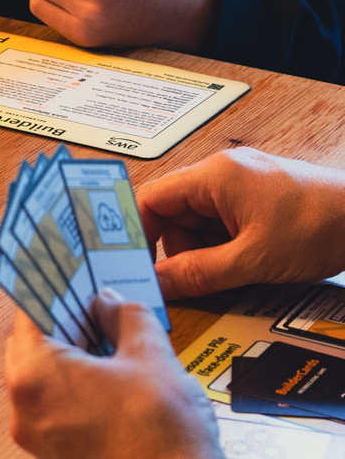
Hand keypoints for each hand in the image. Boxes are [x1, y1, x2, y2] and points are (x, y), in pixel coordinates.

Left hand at [5, 292, 235, 458]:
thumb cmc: (163, 433)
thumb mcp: (152, 357)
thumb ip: (126, 318)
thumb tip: (108, 302)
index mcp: (34, 375)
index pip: (29, 315)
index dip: (53, 293)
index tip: (72, 281)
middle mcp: (24, 411)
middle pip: (32, 352)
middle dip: (64, 329)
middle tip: (99, 312)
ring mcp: (39, 444)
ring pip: (45, 388)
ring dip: (73, 366)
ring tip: (115, 350)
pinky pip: (58, 419)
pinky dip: (78, 399)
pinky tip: (118, 394)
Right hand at [138, 147, 344, 299]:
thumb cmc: (323, 225)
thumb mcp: (251, 260)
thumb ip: (197, 274)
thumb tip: (156, 285)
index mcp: (214, 175)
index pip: (150, 199)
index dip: (136, 233)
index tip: (135, 264)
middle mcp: (221, 173)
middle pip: (171, 215)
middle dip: (179, 250)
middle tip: (200, 276)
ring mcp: (238, 185)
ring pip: (194, 224)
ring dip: (204, 252)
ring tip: (237, 267)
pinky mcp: (253, 199)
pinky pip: (218, 225)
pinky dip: (223, 248)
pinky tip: (246, 261)